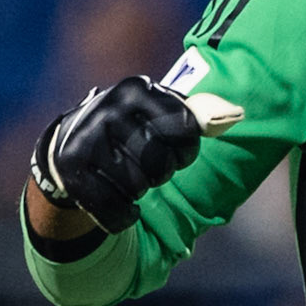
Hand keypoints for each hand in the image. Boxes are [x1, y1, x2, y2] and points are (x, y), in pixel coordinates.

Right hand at [30, 77, 241, 233]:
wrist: (68, 147)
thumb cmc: (131, 131)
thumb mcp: (159, 113)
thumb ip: (196, 115)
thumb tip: (237, 114)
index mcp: (137, 89)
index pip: (185, 129)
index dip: (185, 150)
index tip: (173, 149)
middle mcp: (108, 110)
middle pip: (160, 164)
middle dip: (160, 173)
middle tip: (147, 167)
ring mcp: (85, 140)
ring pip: (137, 188)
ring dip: (138, 193)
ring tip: (127, 178)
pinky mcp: (71, 171)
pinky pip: (114, 210)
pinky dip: (123, 217)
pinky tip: (120, 205)